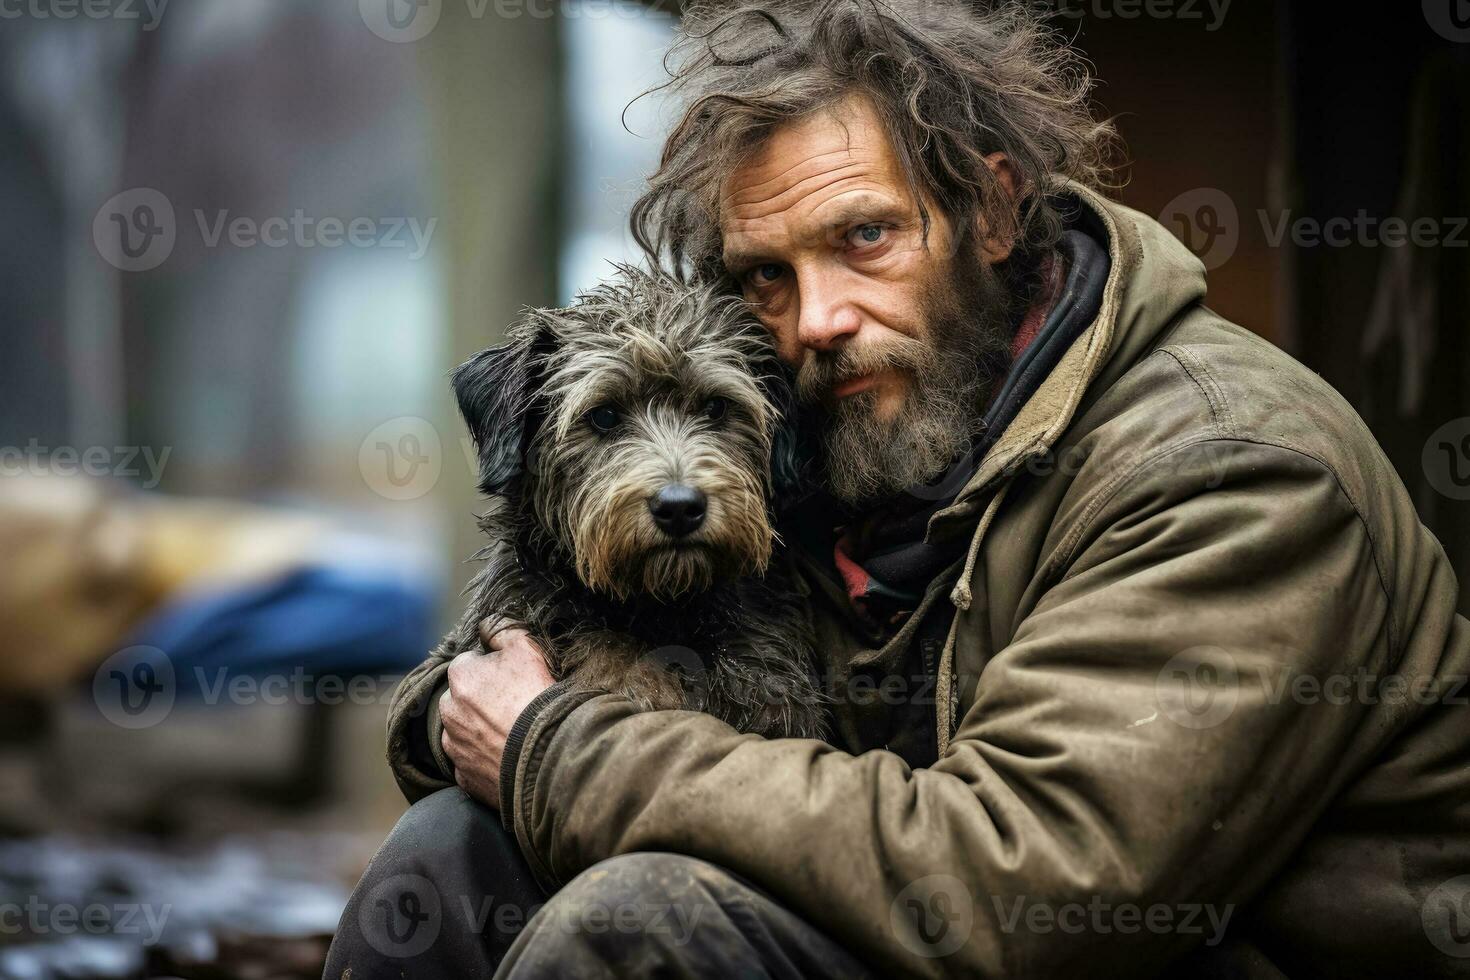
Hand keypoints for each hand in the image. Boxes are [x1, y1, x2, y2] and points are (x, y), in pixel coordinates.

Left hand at [439, 619, 554, 808]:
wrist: (548, 755)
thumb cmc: (537, 696)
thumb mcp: (527, 647)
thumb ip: (502, 629)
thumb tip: (487, 625)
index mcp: (460, 676)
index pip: (471, 664)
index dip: (495, 669)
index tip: (516, 679)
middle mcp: (449, 711)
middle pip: (465, 698)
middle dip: (483, 700)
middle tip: (517, 706)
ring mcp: (455, 747)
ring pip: (465, 731)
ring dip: (481, 730)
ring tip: (514, 733)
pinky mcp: (464, 777)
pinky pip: (472, 762)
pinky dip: (485, 759)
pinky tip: (509, 755)